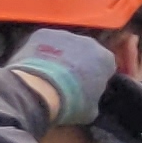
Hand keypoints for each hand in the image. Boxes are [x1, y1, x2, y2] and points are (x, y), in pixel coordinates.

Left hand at [4, 28, 121, 129]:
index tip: (86, 88)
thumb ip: (95, 98)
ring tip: (47, 75)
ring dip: (60, 56)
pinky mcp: (43, 33)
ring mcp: (66, 35)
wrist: (39, 90)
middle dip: (79, 64)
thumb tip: (89, 99)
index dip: (96, 78)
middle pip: (86, 52)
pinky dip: (41, 51)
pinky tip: (34, 66)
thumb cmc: (70, 102)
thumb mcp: (91, 110)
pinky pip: (45, 41)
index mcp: (107, 60)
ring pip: (65, 45)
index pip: (106, 66)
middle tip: (66, 82)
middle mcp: (90, 42)